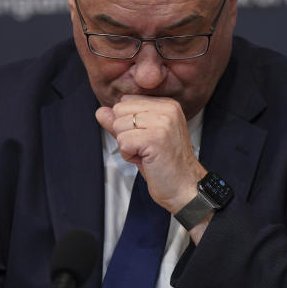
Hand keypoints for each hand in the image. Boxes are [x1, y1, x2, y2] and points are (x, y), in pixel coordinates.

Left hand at [96, 95, 205, 212]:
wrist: (185, 187)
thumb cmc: (166, 165)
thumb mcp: (141, 137)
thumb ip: (121, 122)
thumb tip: (101, 111)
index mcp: (166, 105)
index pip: (126, 101)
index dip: (128, 124)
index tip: (146, 138)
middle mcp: (167, 109)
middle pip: (119, 110)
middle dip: (125, 133)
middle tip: (145, 148)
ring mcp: (162, 123)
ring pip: (119, 126)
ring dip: (127, 146)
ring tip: (146, 154)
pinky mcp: (155, 138)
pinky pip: (123, 142)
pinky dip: (128, 155)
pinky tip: (146, 160)